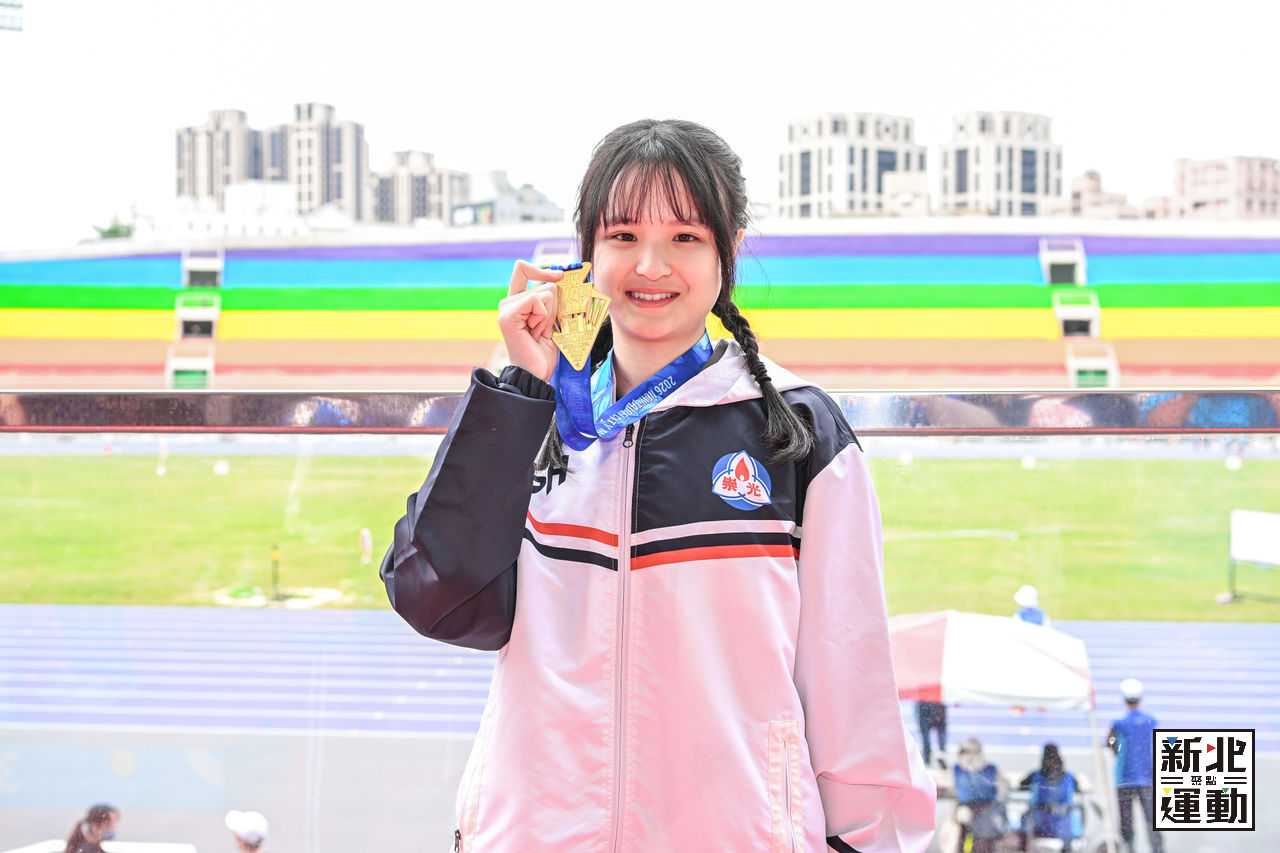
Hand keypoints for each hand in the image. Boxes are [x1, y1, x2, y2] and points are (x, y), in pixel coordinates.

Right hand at [497, 261, 562, 381]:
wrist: (536, 374)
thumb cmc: (544, 351)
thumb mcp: (553, 320)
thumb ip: (553, 301)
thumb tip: (564, 280)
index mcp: (518, 301)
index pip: (523, 269)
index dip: (543, 270)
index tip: (560, 276)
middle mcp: (509, 302)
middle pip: (545, 284)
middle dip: (554, 308)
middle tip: (545, 330)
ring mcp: (506, 308)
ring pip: (545, 293)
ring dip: (550, 316)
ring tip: (540, 333)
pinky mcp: (508, 316)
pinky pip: (535, 300)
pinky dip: (543, 317)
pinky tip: (536, 332)